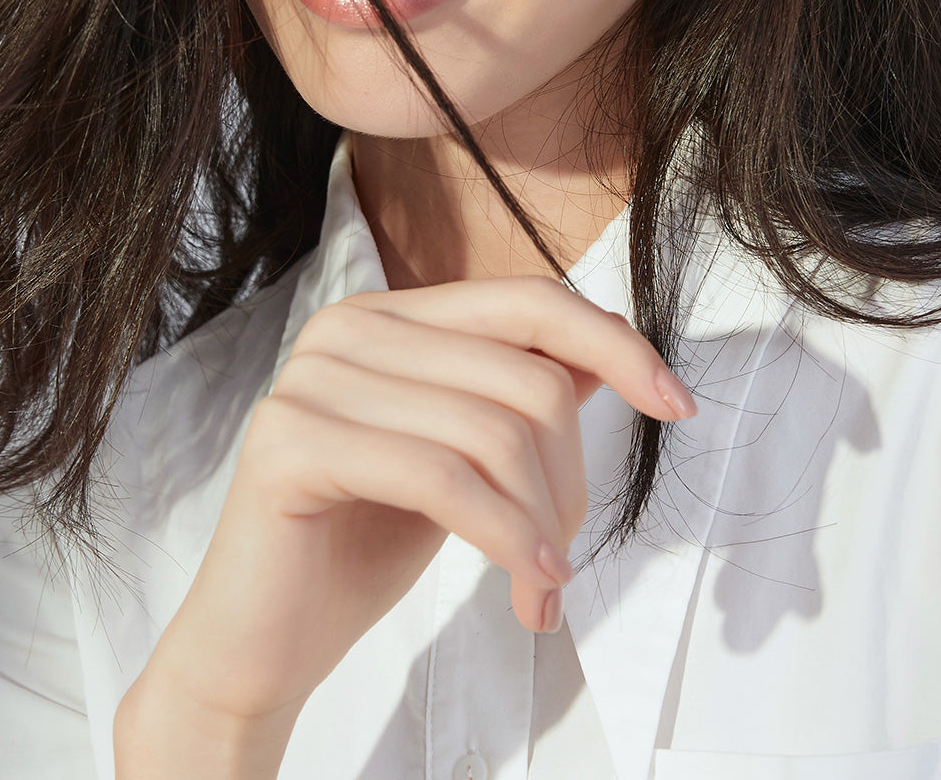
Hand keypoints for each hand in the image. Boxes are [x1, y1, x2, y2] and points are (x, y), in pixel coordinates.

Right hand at [127, 276, 695, 732]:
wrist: (264, 639)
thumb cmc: (367, 541)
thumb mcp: (465, 454)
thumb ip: (520, 389)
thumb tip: (612, 345)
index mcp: (392, 314)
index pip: (531, 300)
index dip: (615, 346)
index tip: (676, 404)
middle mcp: (349, 326)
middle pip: (525, 375)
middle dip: (570, 475)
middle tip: (564, 553)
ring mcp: (312, 378)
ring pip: (492, 430)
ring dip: (543, 522)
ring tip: (544, 584)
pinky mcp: (289, 442)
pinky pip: (440, 478)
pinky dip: (506, 538)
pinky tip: (527, 589)